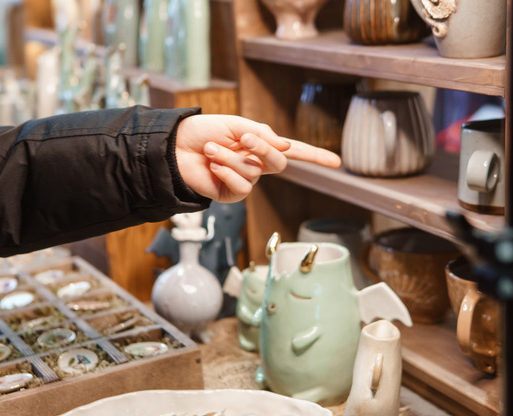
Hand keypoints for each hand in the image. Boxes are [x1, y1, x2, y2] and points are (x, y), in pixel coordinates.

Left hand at [175, 114, 340, 202]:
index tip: (337, 162)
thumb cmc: (202, 132)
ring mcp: (245, 180)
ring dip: (231, 157)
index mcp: (260, 146)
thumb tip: (285, 146)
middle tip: (244, 138)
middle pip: (278, 162)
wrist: (175, 147)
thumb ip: (262, 134)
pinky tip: (212, 166)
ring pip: (254, 171)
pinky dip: (226, 173)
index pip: (294, 151)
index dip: (316, 156)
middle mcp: (256, 164)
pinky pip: (242, 186)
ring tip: (210, 150)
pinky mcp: (231, 194)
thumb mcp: (236, 125)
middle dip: (262, 148)